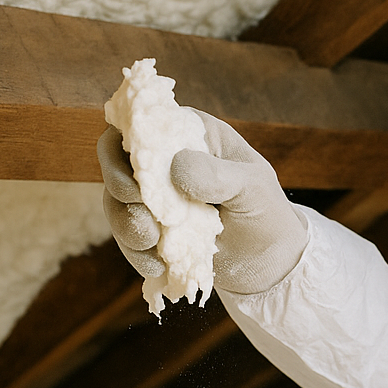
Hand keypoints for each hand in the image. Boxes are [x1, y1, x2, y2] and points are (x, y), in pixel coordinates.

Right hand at [98, 109, 307, 294]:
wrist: (272, 264)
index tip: (136, 171)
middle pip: (116, 160)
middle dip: (119, 187)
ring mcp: (156, 197)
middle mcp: (167, 161)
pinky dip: (136, 253)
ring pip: (116, 202)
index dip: (127, 139)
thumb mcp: (253, 188)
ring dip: (127, 225)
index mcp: (193, 135)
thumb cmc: (267, 213)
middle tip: (144, 212)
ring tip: (155, 245)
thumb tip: (177, 166)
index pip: (144, 121)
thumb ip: (218, 174)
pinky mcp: (152, 230)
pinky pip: (127, 237)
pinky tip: (159, 265)